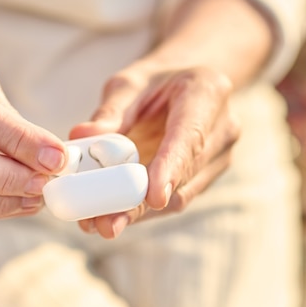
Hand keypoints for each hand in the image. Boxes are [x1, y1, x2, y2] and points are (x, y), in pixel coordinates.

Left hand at [70, 62, 240, 237]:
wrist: (184, 85)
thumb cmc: (153, 82)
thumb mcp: (128, 84)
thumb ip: (109, 111)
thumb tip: (82, 136)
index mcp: (207, 93)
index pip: (191, 136)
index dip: (172, 168)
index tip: (154, 197)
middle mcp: (223, 128)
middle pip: (184, 175)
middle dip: (143, 204)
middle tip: (106, 223)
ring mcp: (219, 155)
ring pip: (181, 195)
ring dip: (139, 214)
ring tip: (99, 224)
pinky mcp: (205, 176)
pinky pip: (175, 199)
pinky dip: (142, 211)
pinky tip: (112, 217)